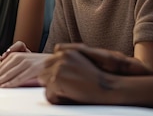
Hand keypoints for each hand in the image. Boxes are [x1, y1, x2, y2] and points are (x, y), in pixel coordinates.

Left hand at [0, 42, 44, 87]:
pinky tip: (5, 87)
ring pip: (9, 73)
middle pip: (3, 69)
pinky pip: (19, 78)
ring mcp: (26, 63)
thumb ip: (15, 65)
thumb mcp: (25, 61)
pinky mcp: (32, 69)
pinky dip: (10, 83)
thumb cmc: (38, 64)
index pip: (1, 65)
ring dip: (0, 81)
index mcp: (17, 55)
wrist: (55, 61)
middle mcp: (20, 57)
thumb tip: (3, 74)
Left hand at [38, 44, 152, 104]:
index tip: (66, 83)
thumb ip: (67, 60)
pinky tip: (71, 97)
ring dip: (54, 90)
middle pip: (43, 73)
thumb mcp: (83, 62)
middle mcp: (61, 57)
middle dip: (51, 82)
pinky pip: (48, 94)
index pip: (48, 64)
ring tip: (71, 92)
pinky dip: (57, 100)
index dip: (54, 76)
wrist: (109, 87)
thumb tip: (52, 64)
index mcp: (66, 52)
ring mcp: (58, 67)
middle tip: (68, 89)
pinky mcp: (58, 79)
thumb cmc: (100, 78)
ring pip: (44, 83)